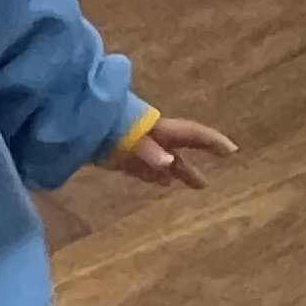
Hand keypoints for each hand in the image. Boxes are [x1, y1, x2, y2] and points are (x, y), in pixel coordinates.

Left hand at [109, 117, 238, 187]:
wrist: (73, 122)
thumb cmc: (103, 127)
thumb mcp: (126, 139)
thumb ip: (147, 151)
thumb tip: (170, 163)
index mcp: (157, 131)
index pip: (191, 134)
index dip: (212, 141)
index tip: (232, 151)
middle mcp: (151, 138)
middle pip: (181, 150)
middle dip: (197, 162)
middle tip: (213, 178)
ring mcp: (136, 147)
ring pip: (165, 161)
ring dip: (180, 171)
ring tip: (199, 184)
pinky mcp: (121, 156)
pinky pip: (146, 168)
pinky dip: (157, 175)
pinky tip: (162, 183)